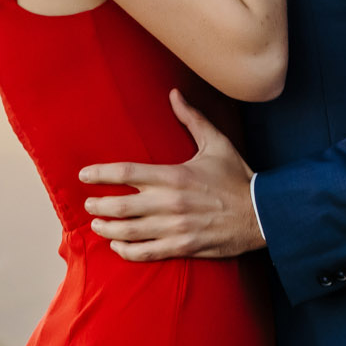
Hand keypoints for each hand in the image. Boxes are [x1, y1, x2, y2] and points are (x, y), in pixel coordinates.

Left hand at [79, 89, 266, 259]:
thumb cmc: (237, 177)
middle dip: (99, 204)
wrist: (262, 214)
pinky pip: (148, 251)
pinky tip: (118, 246)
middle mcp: (171, 202)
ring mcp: (176, 226)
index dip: (100, 173)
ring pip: (130, 231)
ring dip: (108, 229)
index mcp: (175, 175)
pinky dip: (128, 250)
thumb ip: (192, 119)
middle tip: (89, 203)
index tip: (84, 174)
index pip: (127, 172)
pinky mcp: (183, 245)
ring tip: (97, 224)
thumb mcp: (217, 143)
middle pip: (121, 205)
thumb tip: (174, 94)